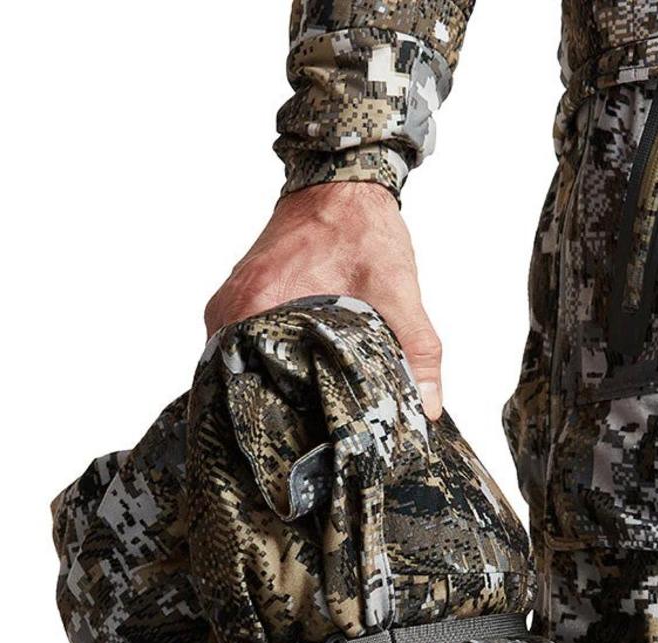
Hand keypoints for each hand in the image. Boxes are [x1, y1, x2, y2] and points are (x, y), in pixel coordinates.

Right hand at [205, 182, 443, 418]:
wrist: (342, 185)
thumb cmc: (362, 231)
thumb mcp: (398, 294)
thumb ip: (417, 351)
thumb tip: (428, 407)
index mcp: (258, 308)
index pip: (251, 387)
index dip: (278, 422)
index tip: (305, 442)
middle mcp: (232, 310)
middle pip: (242, 383)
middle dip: (275, 413)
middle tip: (309, 439)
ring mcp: (229, 307)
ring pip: (241, 367)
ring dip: (270, 389)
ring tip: (301, 420)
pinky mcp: (237, 303)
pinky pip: (243, 347)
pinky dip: (267, 365)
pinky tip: (294, 386)